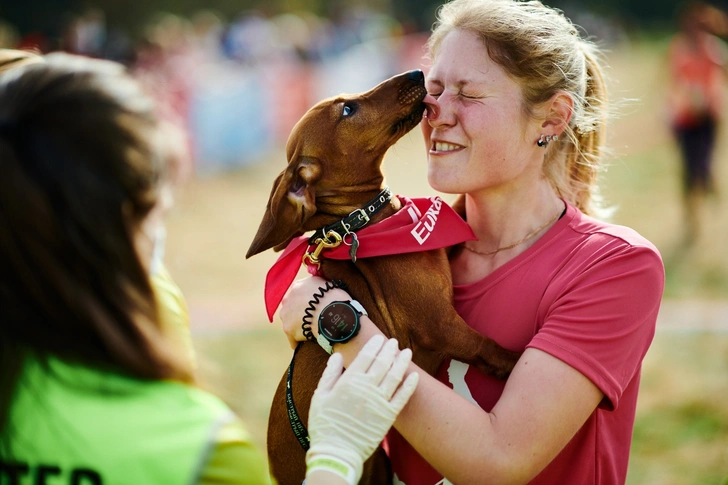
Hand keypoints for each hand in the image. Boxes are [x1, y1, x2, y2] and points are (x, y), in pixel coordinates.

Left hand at [279, 276, 349, 348]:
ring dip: (299, 326)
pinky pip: (293, 339)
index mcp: (297, 286)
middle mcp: (287, 298)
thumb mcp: (326, 283)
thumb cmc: (335, 297)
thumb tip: (317, 289)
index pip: (298, 295)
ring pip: (290, 322)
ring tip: (312, 331)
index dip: (306, 302)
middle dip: (299, 314)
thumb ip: (316, 285)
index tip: (313, 308)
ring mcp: (286, 315)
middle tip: (314, 318)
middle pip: (291, 308)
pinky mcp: (288, 330)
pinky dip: (300, 341)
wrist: (333, 312)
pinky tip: (309, 342)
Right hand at [305, 335, 418, 484]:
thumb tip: (337, 355)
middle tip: (394, 342)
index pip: (366, 356)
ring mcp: (379, 401)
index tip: (379, 339)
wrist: (336, 452)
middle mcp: (367, 388)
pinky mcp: (388, 416)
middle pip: (382, 362)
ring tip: (407, 352)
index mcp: (349, 381)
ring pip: (395, 376)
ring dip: (402, 362)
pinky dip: (409, 385)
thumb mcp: (319, 396)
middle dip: (389, 350)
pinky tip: (414, 375)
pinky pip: (402, 397)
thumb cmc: (324, 424)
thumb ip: (329, 373)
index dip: (374, 345)